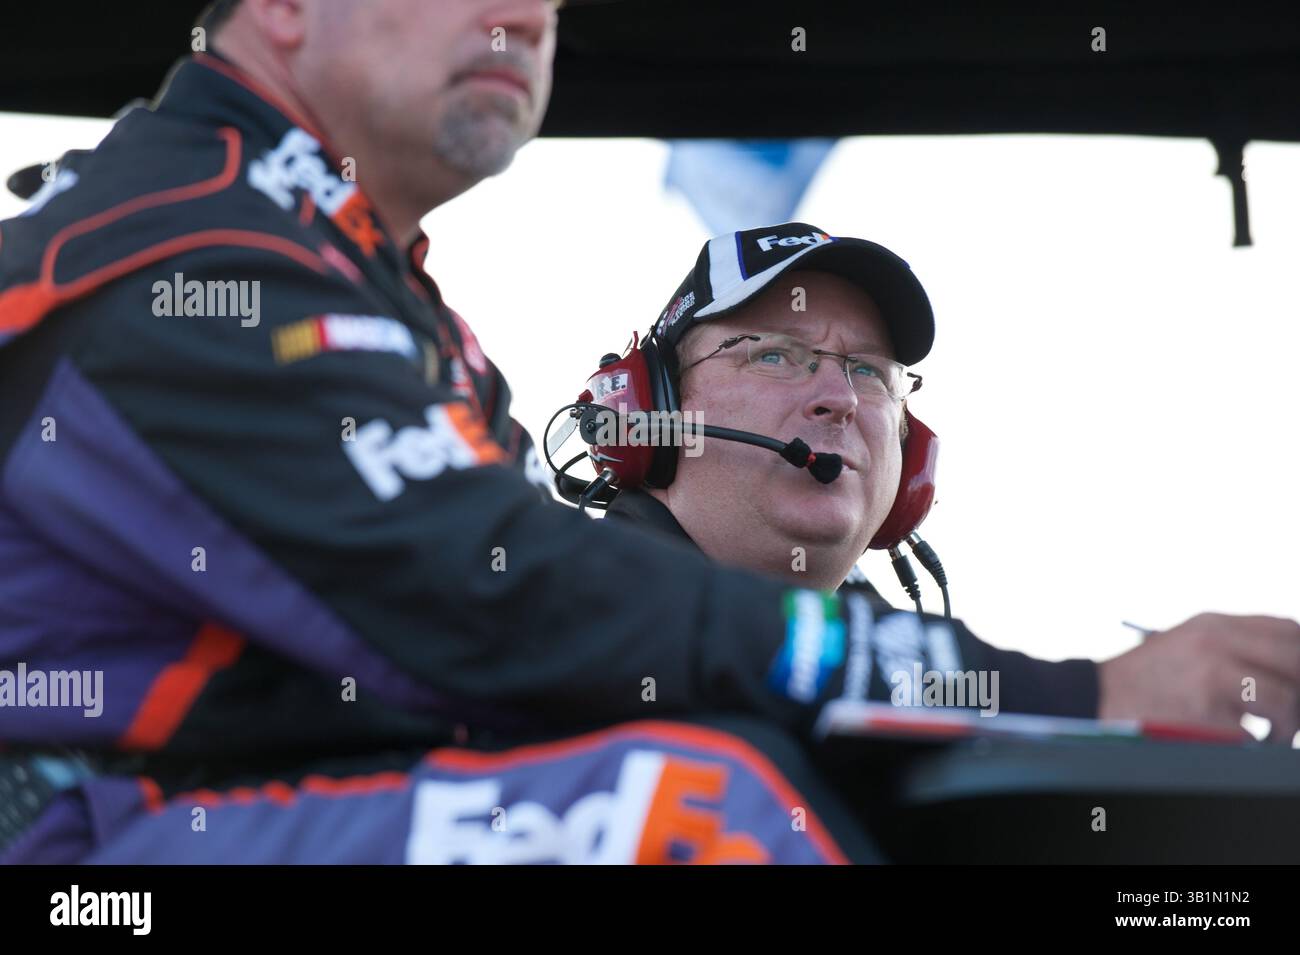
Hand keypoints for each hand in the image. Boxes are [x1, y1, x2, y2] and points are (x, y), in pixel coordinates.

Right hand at [1097, 612, 1299, 743]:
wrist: (1098, 696)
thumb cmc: (1146, 676)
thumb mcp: (1188, 641)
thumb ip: (1233, 642)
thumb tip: (1290, 662)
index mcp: (1214, 624)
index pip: (1288, 629)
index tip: (1297, 676)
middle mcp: (1216, 643)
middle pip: (1295, 659)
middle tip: (1294, 709)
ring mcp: (1211, 676)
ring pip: (1283, 700)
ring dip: (1287, 724)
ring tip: (1275, 734)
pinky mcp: (1204, 713)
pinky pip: (1254, 734)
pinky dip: (1254, 743)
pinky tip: (1239, 742)